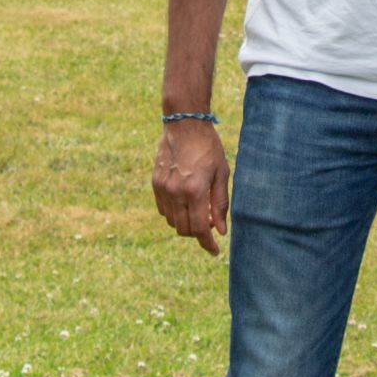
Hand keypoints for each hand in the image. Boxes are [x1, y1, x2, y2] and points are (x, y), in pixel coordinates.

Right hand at [152, 120, 229, 255]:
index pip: (199, 229)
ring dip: (186, 223)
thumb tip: (220, 231)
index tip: (215, 251)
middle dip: (198, 233)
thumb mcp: (221, 174)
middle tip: (211, 222)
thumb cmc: (208, 147)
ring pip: (172, 222)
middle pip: (184, 229)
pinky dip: (175, 213)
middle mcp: (176, 192)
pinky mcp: (155, 183)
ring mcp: (162, 188)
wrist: (184, 124)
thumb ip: (220, 204)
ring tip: (199, 209)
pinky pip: (163, 210)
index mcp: (195, 190)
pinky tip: (185, 201)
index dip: (207, 244)